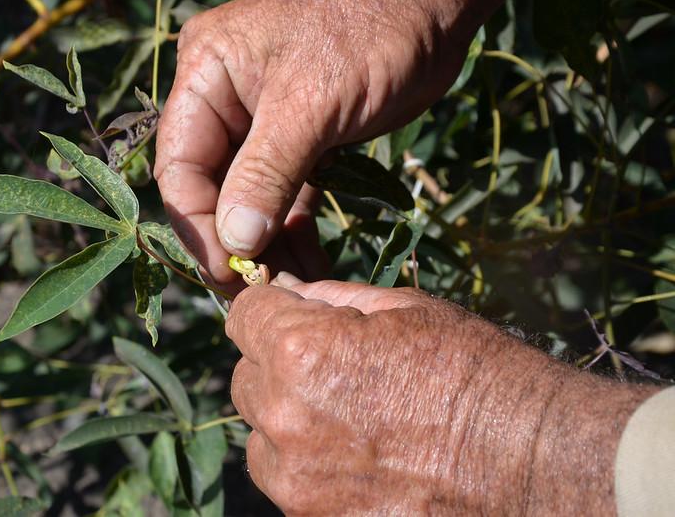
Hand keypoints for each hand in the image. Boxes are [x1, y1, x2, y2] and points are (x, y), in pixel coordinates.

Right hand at [155, 0, 515, 284]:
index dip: (198, 226)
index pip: (181, 166)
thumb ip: (265, 173)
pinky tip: (309, 265)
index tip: (225, 273)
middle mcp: (225, 103)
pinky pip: (285, 194)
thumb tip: (233, 243)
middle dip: (233, 242)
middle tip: (257, 292)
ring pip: (249, 198)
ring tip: (290, 288)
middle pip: (211, 188)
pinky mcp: (301, 141)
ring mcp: (262, 125)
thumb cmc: (367, 34)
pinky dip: (294, 229)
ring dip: (266, 244)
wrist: (430, 5)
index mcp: (207, 78)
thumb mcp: (309, 103)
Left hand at [226, 275, 655, 514]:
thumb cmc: (478, 375)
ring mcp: (298, 483)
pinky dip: (309, 468)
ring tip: (349, 420)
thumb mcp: (407, 311)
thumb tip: (291, 295)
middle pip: (243, 377)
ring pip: (260, 438)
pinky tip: (362, 462)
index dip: (268, 310)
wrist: (536, 466)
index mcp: (301, 353)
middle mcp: (284, 419)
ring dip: (287, 422)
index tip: (288, 315)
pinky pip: (288, 484)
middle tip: (330, 368)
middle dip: (275, 365)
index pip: (244, 316)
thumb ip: (332, 299)